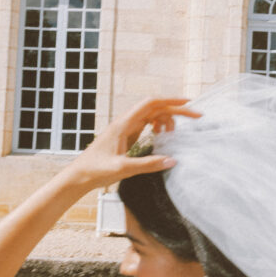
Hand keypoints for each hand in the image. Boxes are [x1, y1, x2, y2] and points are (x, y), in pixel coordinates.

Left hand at [59, 98, 201, 191]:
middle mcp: (125, 122)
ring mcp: (126, 128)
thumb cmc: (96, 170)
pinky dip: (159, 126)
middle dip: (176, 110)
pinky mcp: (126, 135)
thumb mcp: (123, 169)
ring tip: (172, 136)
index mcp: (124, 124)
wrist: (78, 176)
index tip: (190, 103)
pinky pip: (147, 124)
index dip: (172, 101)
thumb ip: (148, 165)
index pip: (151, 104)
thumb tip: (173, 160)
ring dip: (167, 120)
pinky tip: (160, 138)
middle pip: (155, 107)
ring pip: (153, 115)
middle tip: (196, 117)